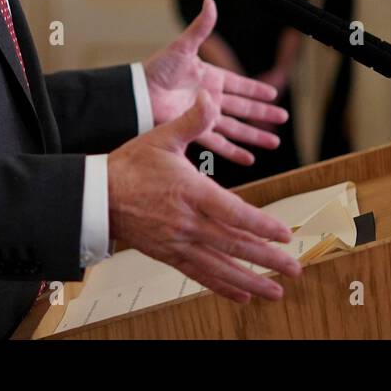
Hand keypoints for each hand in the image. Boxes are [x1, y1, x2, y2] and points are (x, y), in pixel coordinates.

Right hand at [108, 92, 301, 301]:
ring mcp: (177, 242)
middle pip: (233, 245)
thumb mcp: (162, 136)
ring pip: (220, 267)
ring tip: (275, 292)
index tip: (284, 234)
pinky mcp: (168, 254)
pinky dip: (223, 286)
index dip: (260, 225)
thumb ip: (193, 120)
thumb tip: (210, 96)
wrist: (96, 196)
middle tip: (294, 267)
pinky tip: (242, 294)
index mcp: (190, 192)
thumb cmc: (130, 165)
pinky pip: (200, 274)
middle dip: (267, 258)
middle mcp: (186, 223)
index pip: (232, 212)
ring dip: (251, 280)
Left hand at [143, 0, 288, 165]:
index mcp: (210, 77)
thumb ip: (200, 27)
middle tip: (283, 118)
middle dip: (263, 113)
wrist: (138, 94)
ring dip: (254, 136)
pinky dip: (234, 152)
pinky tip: (249, 159)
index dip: (256, 90)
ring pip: (236, 128)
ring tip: (273, 143)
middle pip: (244, 108)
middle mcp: (209, 98)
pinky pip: (219, 144)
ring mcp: (203, 116)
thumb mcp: (182, 47)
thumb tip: (210, 2)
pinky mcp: (195, 130)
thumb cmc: (156, 69)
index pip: (240, 84)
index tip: (274, 94)